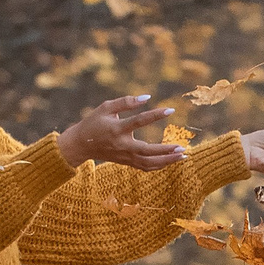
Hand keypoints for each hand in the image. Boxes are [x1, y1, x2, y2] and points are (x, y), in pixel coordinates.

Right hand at [60, 97, 184, 169]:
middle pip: (147, 151)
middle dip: (165, 150)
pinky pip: (145, 167)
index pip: (139, 121)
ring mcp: (125, 156)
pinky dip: (159, 165)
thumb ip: (126, 102)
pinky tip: (171, 161)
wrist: (81, 144)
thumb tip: (147, 97)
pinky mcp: (126, 162)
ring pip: (148, 163)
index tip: (171, 109)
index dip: (155, 114)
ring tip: (183, 155)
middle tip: (182, 147)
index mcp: (117, 129)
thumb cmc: (94, 122)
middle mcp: (122, 145)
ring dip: (167, 161)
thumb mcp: (106, 107)